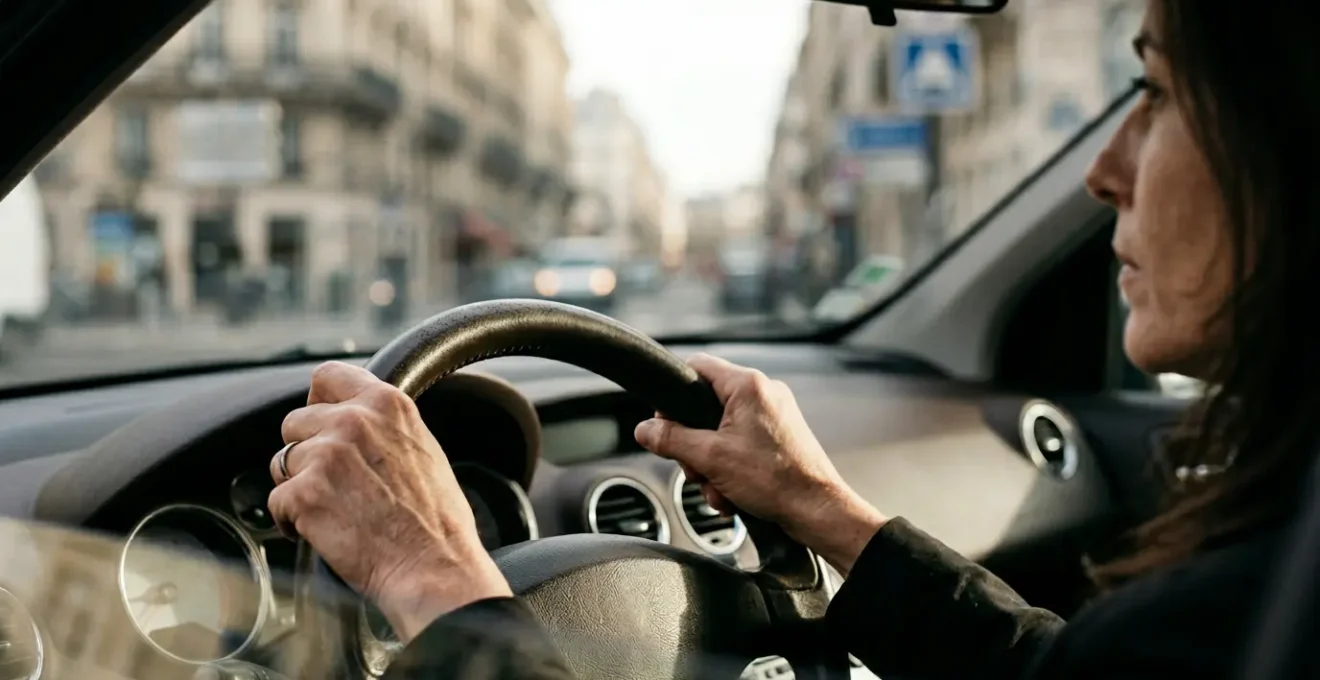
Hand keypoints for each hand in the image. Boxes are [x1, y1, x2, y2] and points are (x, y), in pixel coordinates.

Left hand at [268, 361, 510, 642]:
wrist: (434, 567)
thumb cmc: (436, 521)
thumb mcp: (423, 449)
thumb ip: (385, 426)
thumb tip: (355, 419)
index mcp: (387, 403)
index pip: (327, 375)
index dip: (318, 403)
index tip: (321, 423)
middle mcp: (354, 421)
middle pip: (296, 421)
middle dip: (306, 452)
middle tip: (333, 483)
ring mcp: (326, 455)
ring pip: (282, 461)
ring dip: (298, 486)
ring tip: (333, 511)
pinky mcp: (305, 493)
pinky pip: (276, 501)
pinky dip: (292, 521)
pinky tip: (324, 531)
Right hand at [634, 354, 886, 575]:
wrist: (816, 510)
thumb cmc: (777, 481)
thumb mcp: (710, 458)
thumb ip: (671, 439)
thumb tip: (645, 429)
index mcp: (748, 385)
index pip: (696, 366)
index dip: (674, 395)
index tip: (666, 422)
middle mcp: (764, 393)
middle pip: (706, 406)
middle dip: (695, 444)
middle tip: (698, 467)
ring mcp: (774, 415)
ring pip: (721, 431)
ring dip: (712, 463)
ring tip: (720, 486)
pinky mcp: (779, 436)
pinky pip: (741, 444)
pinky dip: (731, 468)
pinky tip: (733, 492)